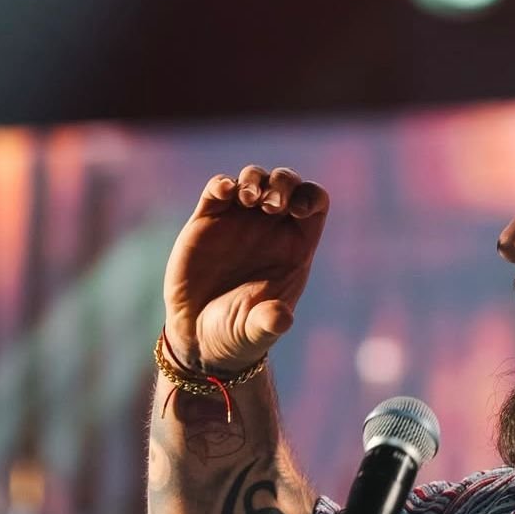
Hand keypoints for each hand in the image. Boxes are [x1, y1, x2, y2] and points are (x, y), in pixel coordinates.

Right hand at [163, 166, 328, 370]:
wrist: (199, 336)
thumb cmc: (239, 333)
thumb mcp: (257, 331)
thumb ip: (269, 322)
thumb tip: (282, 319)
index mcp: (296, 247)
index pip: (315, 203)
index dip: (311, 197)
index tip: (298, 210)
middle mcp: (270, 228)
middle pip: (287, 182)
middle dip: (283, 183)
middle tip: (270, 205)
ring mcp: (239, 221)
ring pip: (254, 177)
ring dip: (254, 179)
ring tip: (248, 198)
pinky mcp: (207, 221)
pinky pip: (218, 189)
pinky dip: (221, 184)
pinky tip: (224, 192)